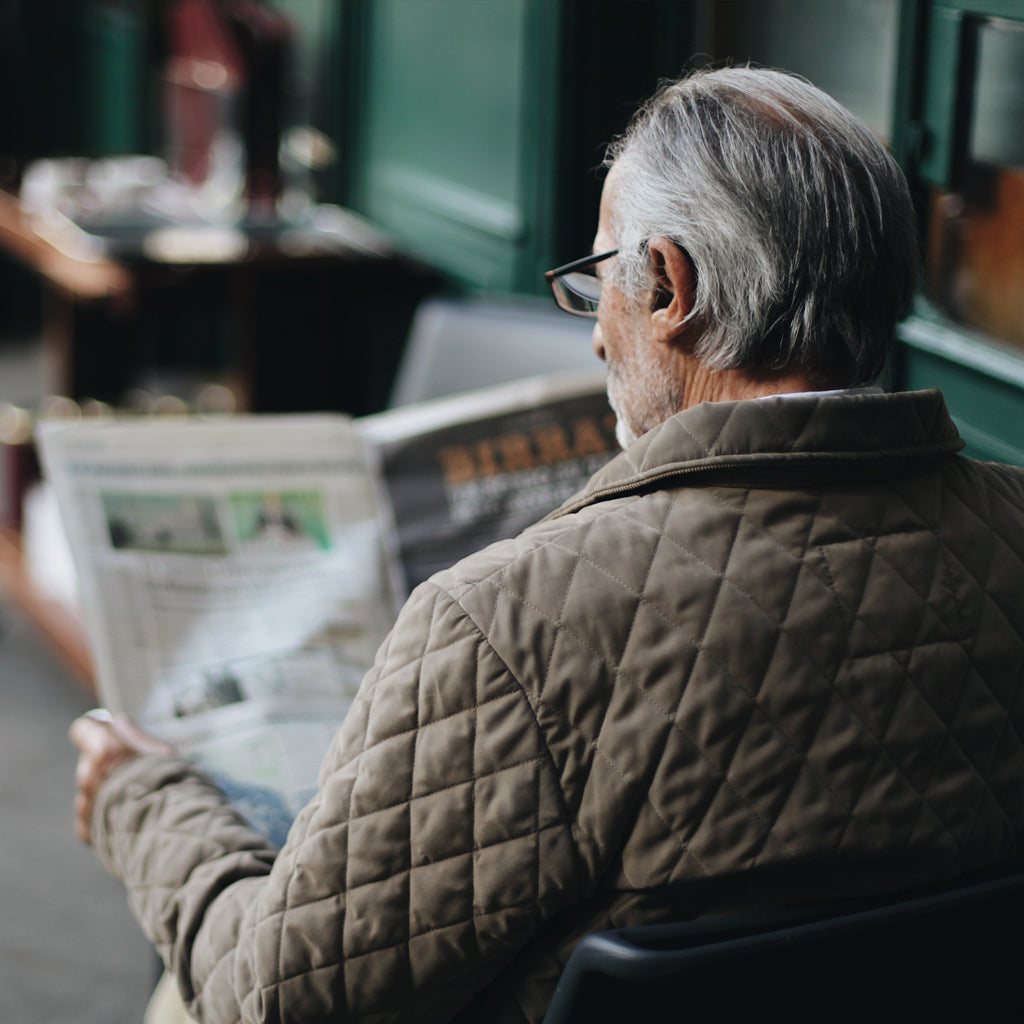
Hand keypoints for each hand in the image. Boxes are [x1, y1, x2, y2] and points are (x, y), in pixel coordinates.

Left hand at [69, 710, 172, 844]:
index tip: (109, 738)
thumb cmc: (169, 785)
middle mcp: (90, 773)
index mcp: (107, 749)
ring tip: (134, 801)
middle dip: (107, 768)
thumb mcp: (162, 753)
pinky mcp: (88, 829)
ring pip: (90, 792)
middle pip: (90, 763)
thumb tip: (120, 721)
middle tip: (134, 774)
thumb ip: (135, 737)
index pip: (84, 729)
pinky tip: (126, 820)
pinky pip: (91, 820)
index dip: (95, 732)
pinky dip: (105, 820)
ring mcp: (86, 802)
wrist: (167, 828)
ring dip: (106, 794)